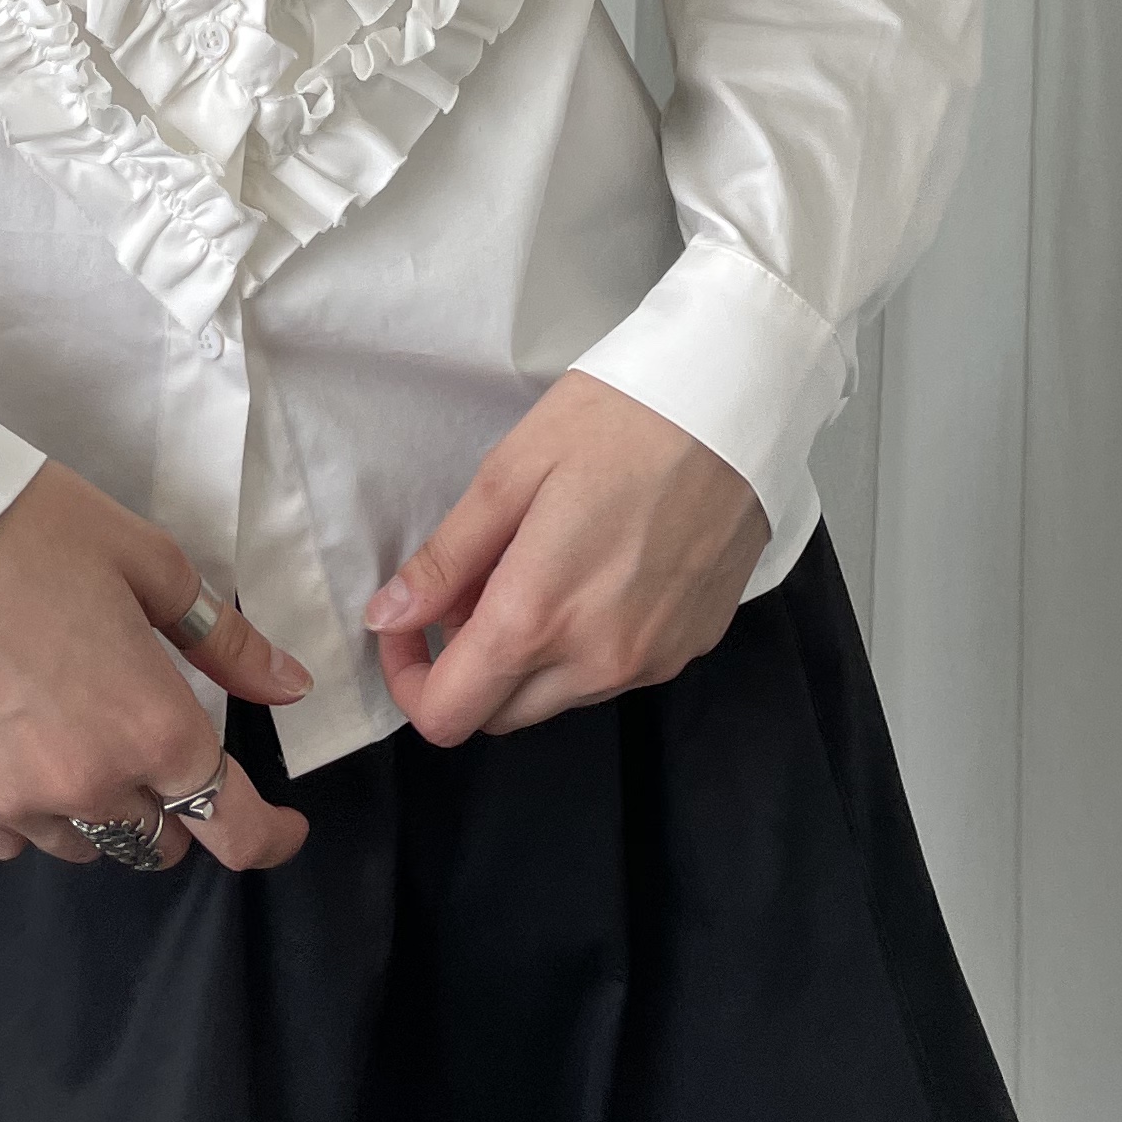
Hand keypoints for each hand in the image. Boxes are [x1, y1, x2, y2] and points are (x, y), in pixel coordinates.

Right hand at [0, 460, 314, 871]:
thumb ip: (226, 641)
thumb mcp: (151, 564)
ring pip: (86, 845)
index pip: (233, 828)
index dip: (269, 837)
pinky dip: (30, 814)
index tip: (282, 826)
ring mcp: (11, 797)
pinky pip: (9, 841)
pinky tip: (22, 754)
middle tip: (156, 738)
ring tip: (83, 738)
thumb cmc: (39, 529)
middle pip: (160, 842)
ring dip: (104, 810)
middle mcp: (87, 783)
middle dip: (176, 803)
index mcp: (151, 728)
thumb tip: (291, 687)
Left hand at [361, 373, 768, 743]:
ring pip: (556, 698)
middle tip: (472, 583)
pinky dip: (583, 645)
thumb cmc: (618, 421)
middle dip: (465, 666)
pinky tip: (595, 573)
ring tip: (537, 566)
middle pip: (499, 714)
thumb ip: (446, 559)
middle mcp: (598, 661)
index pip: (449, 713)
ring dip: (526, 658)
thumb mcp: (510, 473)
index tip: (407, 625)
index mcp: (539, 616)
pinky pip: (613, 675)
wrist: (734, 406)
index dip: (410, 678)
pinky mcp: (690, 648)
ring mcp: (652, 662)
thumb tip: (387, 616)